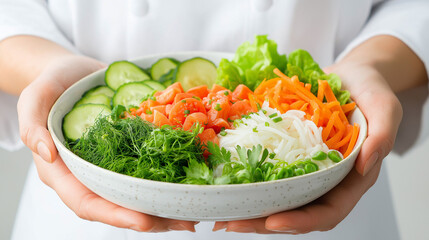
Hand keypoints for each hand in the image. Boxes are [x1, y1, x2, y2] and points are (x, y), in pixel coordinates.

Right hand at [18, 55, 196, 231]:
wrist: (73, 73)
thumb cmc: (51, 84)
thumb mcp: (35, 98)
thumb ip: (33, 126)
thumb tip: (47, 155)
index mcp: (63, 171)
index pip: (87, 203)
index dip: (115, 215)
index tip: (144, 221)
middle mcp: (89, 174)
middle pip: (118, 207)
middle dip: (151, 218)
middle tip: (184, 222)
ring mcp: (110, 165)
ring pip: (137, 195)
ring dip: (165, 207)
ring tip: (194, 214)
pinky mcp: (128, 152)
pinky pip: (147, 171)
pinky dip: (168, 181)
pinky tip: (191, 185)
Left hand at [213, 63, 402, 233]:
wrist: (349, 75)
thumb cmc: (371, 90)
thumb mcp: (385, 107)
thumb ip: (382, 135)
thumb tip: (365, 165)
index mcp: (350, 179)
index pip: (328, 211)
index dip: (301, 221)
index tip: (273, 220)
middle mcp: (325, 179)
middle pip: (295, 211)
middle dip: (263, 221)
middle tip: (231, 222)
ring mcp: (304, 168)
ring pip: (277, 196)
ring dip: (250, 207)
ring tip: (220, 211)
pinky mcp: (288, 154)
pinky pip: (267, 170)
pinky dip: (247, 179)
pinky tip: (225, 181)